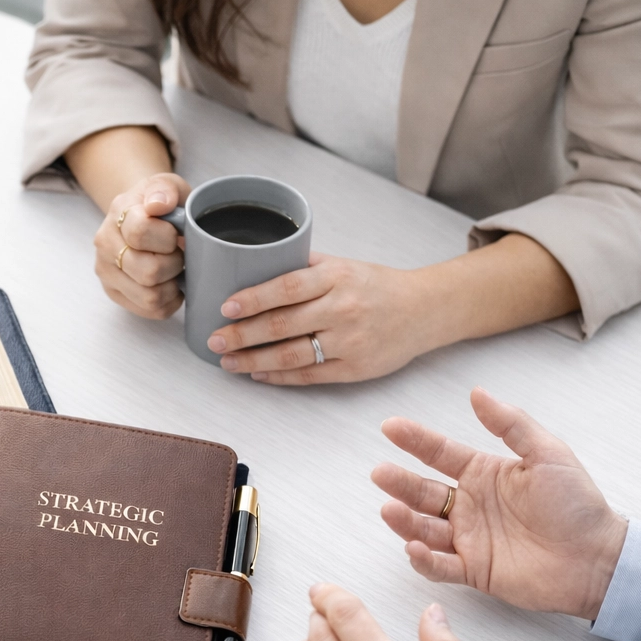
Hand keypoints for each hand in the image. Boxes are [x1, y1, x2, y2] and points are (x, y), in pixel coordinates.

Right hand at [93, 172, 190, 319]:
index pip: (140, 233)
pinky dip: (169, 300)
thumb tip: (159, 205)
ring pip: (150, 296)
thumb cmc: (160, 203)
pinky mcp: (115, 293)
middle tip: (179, 254)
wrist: (141, 213)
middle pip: (148, 271)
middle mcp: (105, 245)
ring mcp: (107, 272)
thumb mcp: (167, 184)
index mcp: (119, 213)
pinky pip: (151, 310)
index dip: (168, 238)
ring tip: (175, 269)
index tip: (176, 233)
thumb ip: (166, 189)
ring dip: (172, 285)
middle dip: (174, 264)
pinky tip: (170, 284)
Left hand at [206, 252, 446, 383]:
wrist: (425, 310)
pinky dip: (279, 377)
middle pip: (282, 326)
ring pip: (291, 356)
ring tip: (228, 361)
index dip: (252, 299)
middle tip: (215, 340)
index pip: (286, 288)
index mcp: (337, 278)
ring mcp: (349, 342)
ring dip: (253, 361)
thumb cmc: (377, 285)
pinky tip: (257, 374)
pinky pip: (308, 376)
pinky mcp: (355, 369)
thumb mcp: (343, 265)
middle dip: (241, 335)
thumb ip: (303, 266)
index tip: (225, 307)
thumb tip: (255, 263)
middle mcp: (342, 309)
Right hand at [372, 387, 627, 619]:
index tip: (390, 426)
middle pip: (423, 492)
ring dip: (404, 520)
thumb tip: (477, 392)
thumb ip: (511, 424)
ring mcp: (469, 540)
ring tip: (390, 509)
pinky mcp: (474, 571)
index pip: (439, 454)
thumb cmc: (578, 506)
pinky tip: (413, 548)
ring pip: (424, 528)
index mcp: (484, 475)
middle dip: (399, 482)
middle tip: (380, 472)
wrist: (599, 558)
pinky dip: (423, 560)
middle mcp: (469, 507)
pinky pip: (440, 567)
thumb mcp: (548, 454)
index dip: (415, 440)